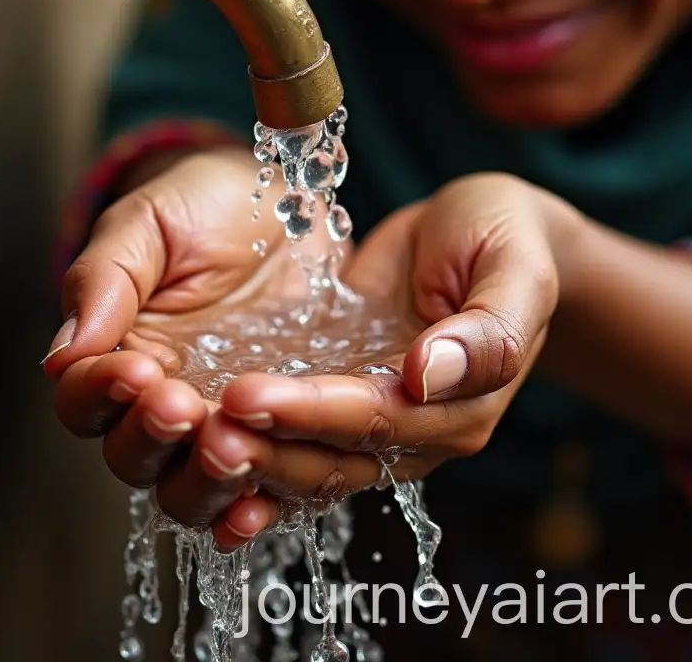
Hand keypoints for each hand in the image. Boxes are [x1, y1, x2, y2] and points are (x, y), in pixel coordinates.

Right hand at [43, 146, 338, 542]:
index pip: (84, 400)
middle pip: (134, 458)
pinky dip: (254, 508)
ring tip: (230, 448)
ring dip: (205, 480)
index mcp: (119, 353)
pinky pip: (260, 487)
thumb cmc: (207, 207)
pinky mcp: (277, 433)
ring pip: (190, 487)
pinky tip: (259, 506)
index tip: (136, 369)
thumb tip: (62, 353)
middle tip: (183, 406)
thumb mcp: (149, 223)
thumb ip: (104, 279)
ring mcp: (221, 423)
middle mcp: (163, 402)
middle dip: (152, 439)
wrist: (286, 206)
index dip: (102, 392)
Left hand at [161, 174, 576, 538]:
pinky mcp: (345, 397)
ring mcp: (378, 420)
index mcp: (462, 404)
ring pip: (303, 460)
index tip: (244, 394)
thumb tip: (430, 377)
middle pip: (330, 457)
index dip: (310, 413)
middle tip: (187, 418)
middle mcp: (418, 430)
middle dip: (260, 444)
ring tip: (175, 427)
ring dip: (243, 453)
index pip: (377, 422)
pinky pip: (294, 437)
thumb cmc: (506, 238)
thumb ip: (488, 327)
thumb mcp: (515, 268)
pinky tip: (195, 447)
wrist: (488, 232)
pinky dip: (251, 448)